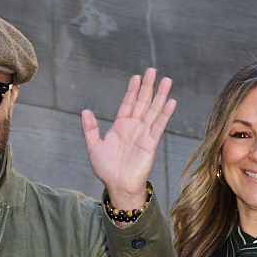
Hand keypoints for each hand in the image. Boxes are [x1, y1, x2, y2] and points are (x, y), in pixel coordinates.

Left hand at [82, 69, 177, 212]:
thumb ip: (90, 129)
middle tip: (153, 70)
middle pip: (143, 102)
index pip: (128, 103)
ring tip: (167, 80)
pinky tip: (171, 102)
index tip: (137, 77)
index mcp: (120, 126)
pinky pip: (159, 125)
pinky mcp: (150, 143)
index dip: (133, 90)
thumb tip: (85, 111)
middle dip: (148, 86)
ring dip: (160, 95)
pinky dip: (166, 114)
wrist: (118, 185)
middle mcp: (134, 127)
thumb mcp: (94, 146)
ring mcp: (143, 133)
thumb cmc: (106, 169)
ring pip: (154, 110)